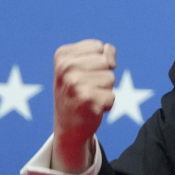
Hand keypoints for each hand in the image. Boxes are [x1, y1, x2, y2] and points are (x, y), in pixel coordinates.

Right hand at [51, 40, 116, 172]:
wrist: (67, 127)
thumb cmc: (78, 92)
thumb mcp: (83, 67)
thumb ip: (101, 53)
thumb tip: (111, 57)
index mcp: (62, 55)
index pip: (99, 47)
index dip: (99, 62)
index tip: (84, 74)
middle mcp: (65, 67)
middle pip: (106, 62)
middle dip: (103, 76)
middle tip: (87, 88)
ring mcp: (74, 83)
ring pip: (111, 78)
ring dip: (105, 91)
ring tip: (89, 98)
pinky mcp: (85, 99)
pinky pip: (112, 96)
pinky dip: (107, 105)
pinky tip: (91, 109)